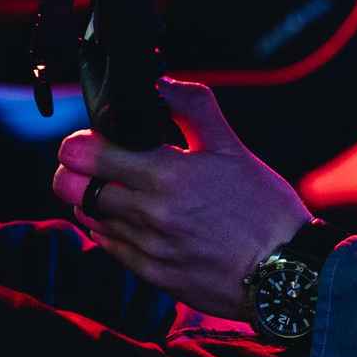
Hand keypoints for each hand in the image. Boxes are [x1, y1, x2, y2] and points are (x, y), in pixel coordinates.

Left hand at [52, 77, 310, 319]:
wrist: (286, 273)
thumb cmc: (265, 208)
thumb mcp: (234, 149)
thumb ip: (193, 109)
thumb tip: (162, 82)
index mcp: (168, 174)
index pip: (85, 153)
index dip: (81, 142)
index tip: (94, 140)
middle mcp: (149, 212)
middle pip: (70, 186)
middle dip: (75, 171)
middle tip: (96, 166)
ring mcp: (146, 247)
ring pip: (86, 216)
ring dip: (94, 199)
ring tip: (122, 192)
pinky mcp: (151, 274)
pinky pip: (108, 246)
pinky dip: (111, 228)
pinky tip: (135, 220)